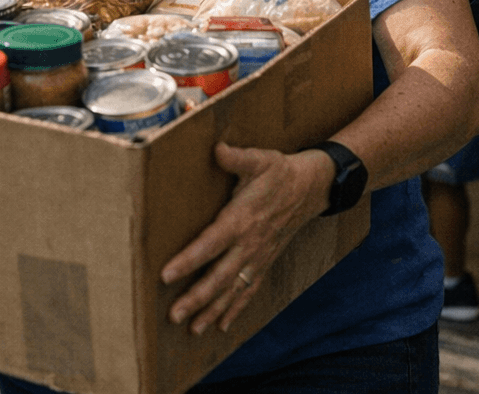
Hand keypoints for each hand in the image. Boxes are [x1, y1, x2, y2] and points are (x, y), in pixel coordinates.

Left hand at [159, 143, 331, 334]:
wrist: (312, 188)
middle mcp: (249, 244)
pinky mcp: (265, 262)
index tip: (166, 275)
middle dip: (196, 298)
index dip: (188, 261)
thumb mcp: (260, 159)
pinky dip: (235, 309)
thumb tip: (217, 148)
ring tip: (192, 329)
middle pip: (219, 277)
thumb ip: (236, 158)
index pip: (210, 245)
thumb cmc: (279, 172)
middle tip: (173, 315)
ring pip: (233, 290)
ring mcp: (258, 257)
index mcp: (241, 220)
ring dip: (212, 310)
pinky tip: (221, 325)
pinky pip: (249, 291)